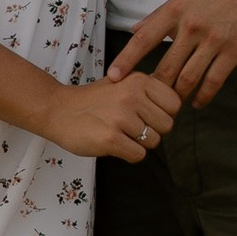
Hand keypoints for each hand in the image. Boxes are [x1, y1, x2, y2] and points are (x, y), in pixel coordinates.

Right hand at [48, 65, 183, 161]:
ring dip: (138, 142)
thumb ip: (149, 88)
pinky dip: (128, 154)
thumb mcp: (122, 81)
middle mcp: (132, 96)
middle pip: (167, 125)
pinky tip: (113, 143)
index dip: (162, 113)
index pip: (174, 104)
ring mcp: (121, 117)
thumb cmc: (93, 100)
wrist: (58, 110)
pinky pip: (139, 155)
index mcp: (138, 80)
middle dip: (151, 130)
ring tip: (118, 132)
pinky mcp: (111, 139)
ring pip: (153, 142)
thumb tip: (178, 98)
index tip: (144, 113)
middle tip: (129, 125)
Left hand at [109, 0, 236, 108]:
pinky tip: (198, 102)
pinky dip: (203, 96)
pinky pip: (214, 81)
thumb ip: (160, 15)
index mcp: (176, 10)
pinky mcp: (234, 51)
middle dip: (154, 88)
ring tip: (171, 104)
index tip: (113, 77)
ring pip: (188, 78)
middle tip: (147, 101)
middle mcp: (191, 26)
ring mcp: (213, 40)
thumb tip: (135, 28)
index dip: (126, 60)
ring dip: (177, 95)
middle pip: (166, 67)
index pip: (144, 39)